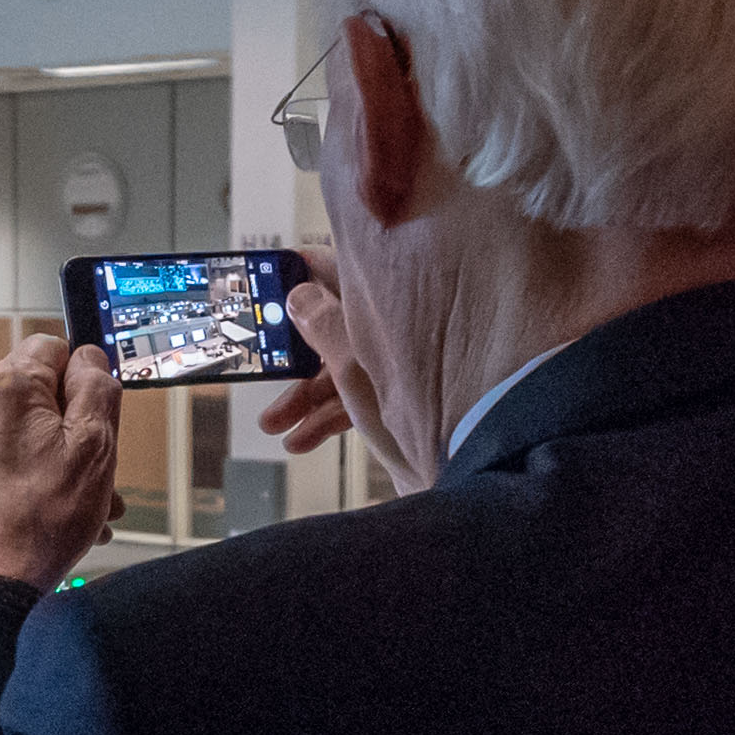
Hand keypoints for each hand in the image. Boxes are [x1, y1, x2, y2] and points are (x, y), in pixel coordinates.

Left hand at [0, 336, 119, 587]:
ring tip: (86, 499)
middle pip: (41, 391)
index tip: (96, 414)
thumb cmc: (42, 521)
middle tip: (98, 467)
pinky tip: (59, 506)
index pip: (54, 347)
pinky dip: (36, 471)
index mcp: (6, 386)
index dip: (83, 379)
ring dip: (62, 456)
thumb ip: (96, 386)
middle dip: (76, 426)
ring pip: (28, 426)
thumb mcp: (95, 445)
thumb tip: (89, 357)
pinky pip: (8, 452)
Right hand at [262, 275, 408, 484]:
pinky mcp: (406, 394)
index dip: (304, 270)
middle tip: (265, 360)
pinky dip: (330, 414)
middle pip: (336, 320)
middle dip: (294, 349)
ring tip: (275, 421)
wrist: (469, 470)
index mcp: (394, 299)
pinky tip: (302, 438)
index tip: (270, 280)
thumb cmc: (427, 413)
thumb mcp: (356, 366)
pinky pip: (359, 394)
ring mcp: (406, 360)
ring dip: (305, 394)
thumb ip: (324, 325)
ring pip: (343, 364)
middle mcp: (402, 323)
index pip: (344, 264)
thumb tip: (299, 296)